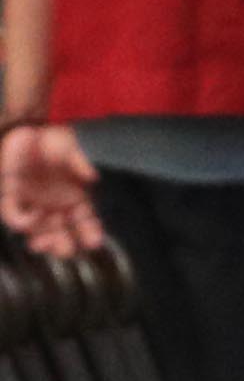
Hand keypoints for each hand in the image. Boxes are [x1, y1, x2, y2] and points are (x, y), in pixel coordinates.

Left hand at [0, 125, 98, 258]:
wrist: (25, 129)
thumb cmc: (52, 139)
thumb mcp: (70, 148)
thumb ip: (79, 162)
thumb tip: (92, 177)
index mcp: (75, 198)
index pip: (86, 222)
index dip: (90, 233)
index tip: (94, 242)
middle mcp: (55, 207)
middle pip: (63, 234)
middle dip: (64, 246)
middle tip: (67, 251)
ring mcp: (34, 204)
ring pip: (39, 232)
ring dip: (42, 241)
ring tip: (43, 245)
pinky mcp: (11, 199)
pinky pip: (16, 217)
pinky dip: (25, 220)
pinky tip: (35, 214)